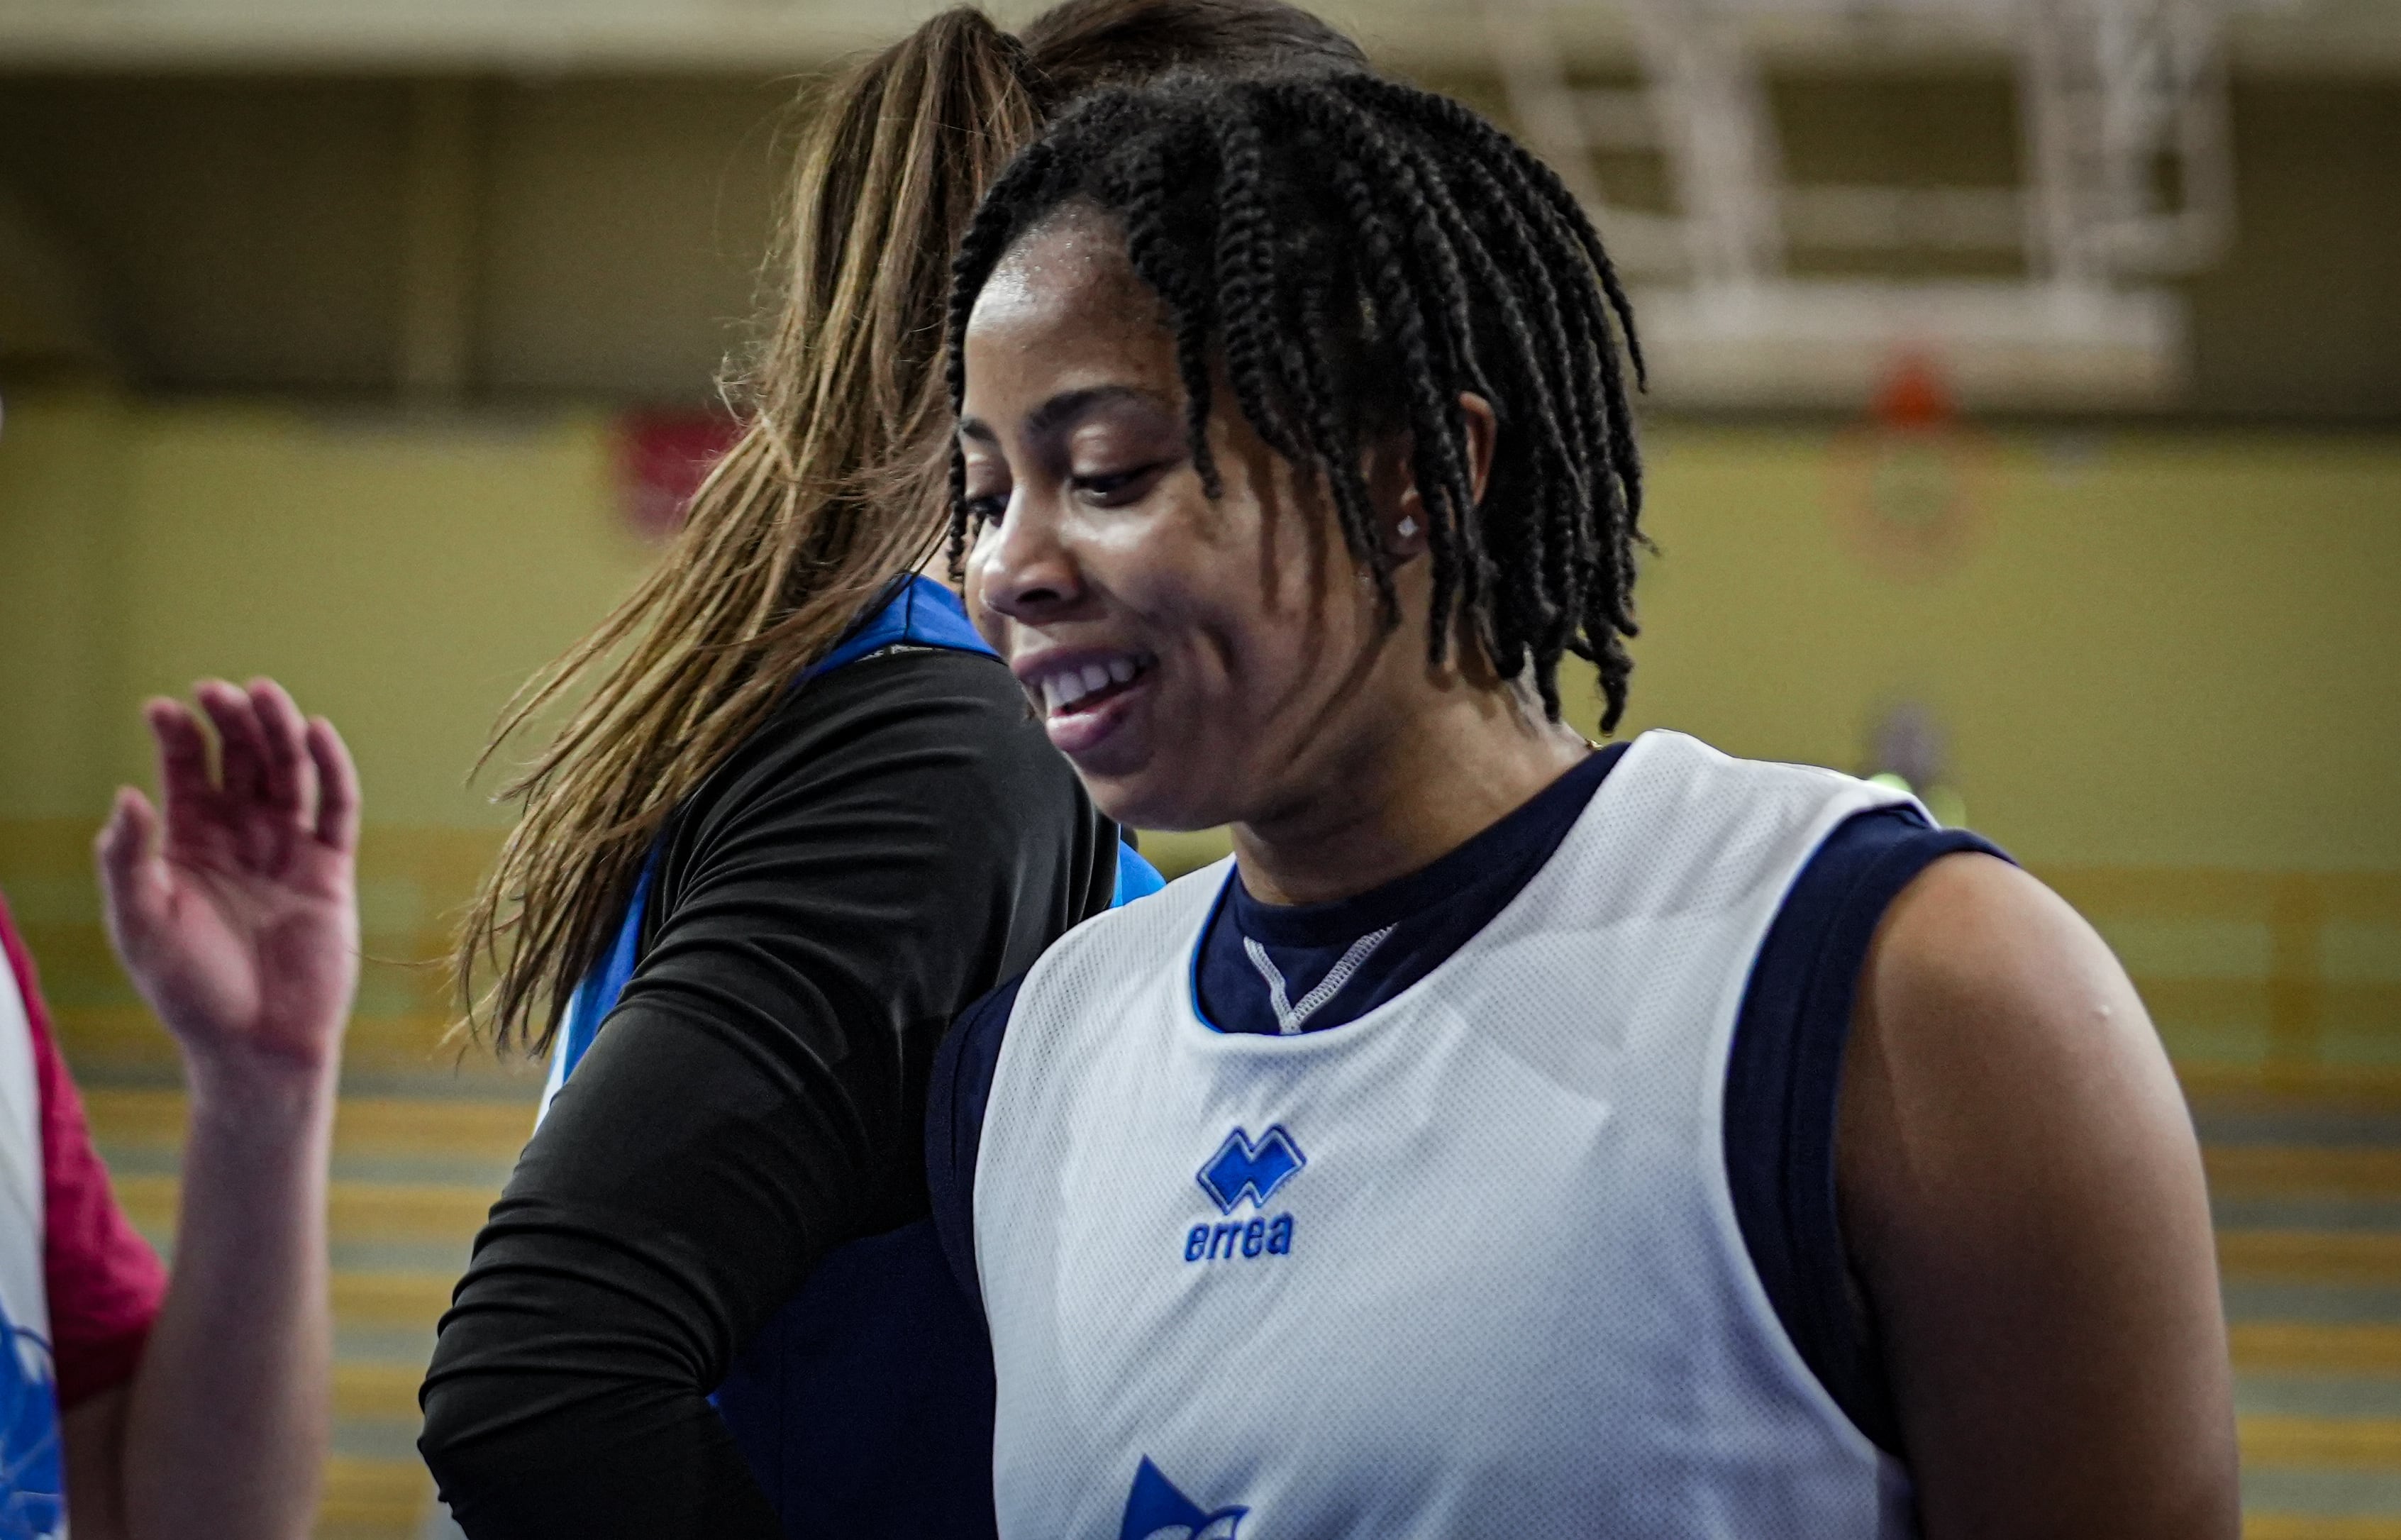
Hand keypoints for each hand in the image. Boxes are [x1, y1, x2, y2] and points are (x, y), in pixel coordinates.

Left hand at [96, 679, 360, 1084]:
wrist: (256, 1045)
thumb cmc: (190, 992)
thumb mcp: (139, 925)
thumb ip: (129, 861)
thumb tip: (128, 793)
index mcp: (189, 846)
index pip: (186, 773)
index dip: (177, 737)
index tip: (163, 709)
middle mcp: (241, 839)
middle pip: (240, 761)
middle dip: (228, 721)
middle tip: (214, 691)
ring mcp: (288, 851)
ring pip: (287, 773)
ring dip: (276, 731)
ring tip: (262, 694)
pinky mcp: (331, 870)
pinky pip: (336, 808)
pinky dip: (331, 769)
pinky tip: (316, 733)